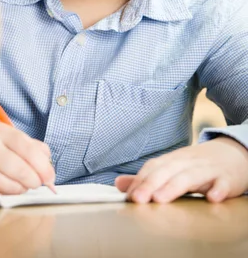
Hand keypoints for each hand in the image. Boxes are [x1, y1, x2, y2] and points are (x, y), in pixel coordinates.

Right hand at [0, 122, 54, 194]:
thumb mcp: (10, 137)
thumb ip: (33, 147)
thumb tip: (49, 166)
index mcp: (1, 131)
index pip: (27, 148)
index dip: (42, 165)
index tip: (50, 176)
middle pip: (21, 168)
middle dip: (36, 179)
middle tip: (40, 183)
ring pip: (13, 184)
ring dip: (25, 187)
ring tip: (25, 183)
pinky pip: (2, 192)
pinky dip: (13, 192)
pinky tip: (13, 187)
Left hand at [115, 137, 247, 202]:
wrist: (233, 153)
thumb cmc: (198, 164)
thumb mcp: (173, 166)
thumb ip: (147, 177)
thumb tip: (118, 184)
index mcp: (174, 159)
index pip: (154, 166)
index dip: (141, 180)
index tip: (129, 196)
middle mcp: (188, 162)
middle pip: (168, 171)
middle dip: (151, 184)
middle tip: (138, 200)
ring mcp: (208, 169)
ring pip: (190, 176)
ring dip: (174, 187)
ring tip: (160, 199)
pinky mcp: (227, 178)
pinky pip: (222, 183)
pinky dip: (218, 190)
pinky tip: (211, 198)